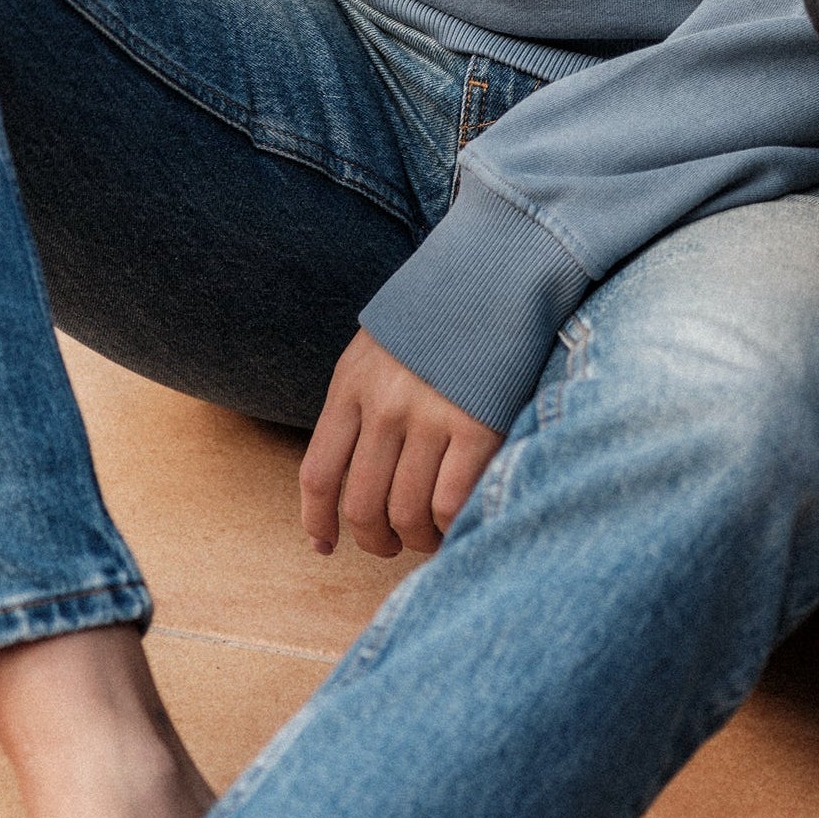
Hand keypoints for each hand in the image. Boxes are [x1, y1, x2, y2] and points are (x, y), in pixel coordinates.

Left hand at [298, 329, 501, 556]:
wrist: (499, 272)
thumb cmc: (440, 316)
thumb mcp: (380, 346)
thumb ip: (363, 400)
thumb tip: (350, 470)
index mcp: (352, 384)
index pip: (319, 474)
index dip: (318, 521)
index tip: (325, 545)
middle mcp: (384, 405)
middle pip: (362, 505)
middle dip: (375, 540)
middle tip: (392, 544)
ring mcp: (430, 416)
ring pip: (407, 512)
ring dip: (417, 538)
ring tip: (429, 535)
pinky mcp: (477, 425)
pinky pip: (451, 502)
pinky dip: (450, 525)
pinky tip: (457, 521)